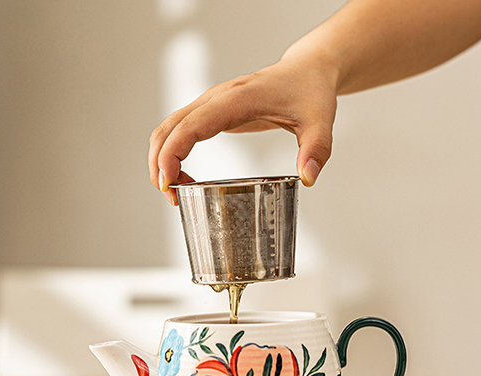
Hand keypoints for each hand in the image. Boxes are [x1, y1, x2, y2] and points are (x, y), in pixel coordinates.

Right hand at [148, 55, 337, 204]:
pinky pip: (180, 131)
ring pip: (169, 129)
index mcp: (236, 99)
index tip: (168, 183)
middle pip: (169, 129)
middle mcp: (216, 98)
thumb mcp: (320, 122)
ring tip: (176, 193)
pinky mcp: (213, 112)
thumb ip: (317, 149)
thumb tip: (308, 178)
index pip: (191, 126)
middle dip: (160, 164)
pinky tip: (185, 178)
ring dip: (162, 160)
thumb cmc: (311, 93)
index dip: (172, 154)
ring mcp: (211, 104)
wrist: (307, 71)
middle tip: (171, 198)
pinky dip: (172, 154)